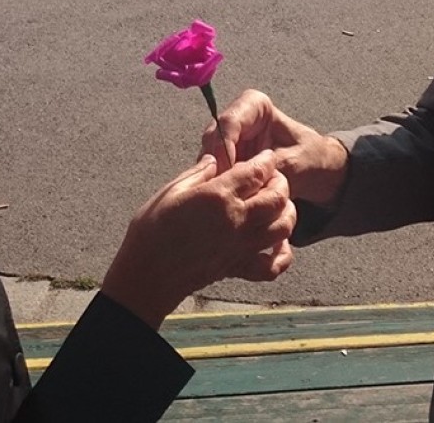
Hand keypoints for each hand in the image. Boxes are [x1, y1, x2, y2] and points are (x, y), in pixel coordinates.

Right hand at [100, 150, 295, 329]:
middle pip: (278, 197)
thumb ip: (198, 173)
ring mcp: (241, 246)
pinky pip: (274, 266)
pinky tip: (275, 244)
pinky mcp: (239, 268)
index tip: (265, 157)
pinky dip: (282, 254)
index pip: (256, 172)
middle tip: (272, 178)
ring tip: (277, 206)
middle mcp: (236, 220)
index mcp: (218, 196)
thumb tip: (215, 160)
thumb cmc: (151, 232)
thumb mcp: (170, 191)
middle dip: (280, 183)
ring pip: (283, 227)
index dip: (265, 161)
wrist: (147, 276)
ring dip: (286, 213)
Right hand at [203, 89, 348, 207]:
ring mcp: (227, 140)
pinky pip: (213, 172)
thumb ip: (266, 167)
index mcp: (254, 105)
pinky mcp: (225, 160)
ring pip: (209, 158)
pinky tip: (229, 200)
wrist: (317, 171)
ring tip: (230, 198)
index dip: (224, 146)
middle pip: (213, 139)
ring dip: (218, 178)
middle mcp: (236, 119)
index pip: (228, 121)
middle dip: (219, 165)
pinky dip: (220, 186)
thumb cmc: (310, 159)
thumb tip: (239, 178)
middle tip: (225, 189)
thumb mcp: (293, 163)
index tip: (229, 171)